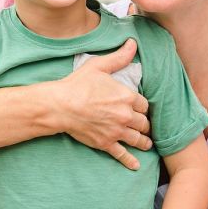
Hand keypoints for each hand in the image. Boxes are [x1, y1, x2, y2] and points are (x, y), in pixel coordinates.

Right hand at [52, 39, 151, 169]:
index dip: (143, 106)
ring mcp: (116, 131)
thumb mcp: (99, 66)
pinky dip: (130, 161)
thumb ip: (119, 57)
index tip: (141, 108)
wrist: (60, 106)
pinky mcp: (106, 143)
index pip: (145, 104)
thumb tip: (133, 43)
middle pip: (144, 123)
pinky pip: (122, 155)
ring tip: (147, 143)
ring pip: (138, 139)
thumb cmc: (78, 84)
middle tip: (145, 125)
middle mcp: (126, 116)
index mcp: (127, 97)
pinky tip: (136, 165)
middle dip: (145, 124)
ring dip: (144, 141)